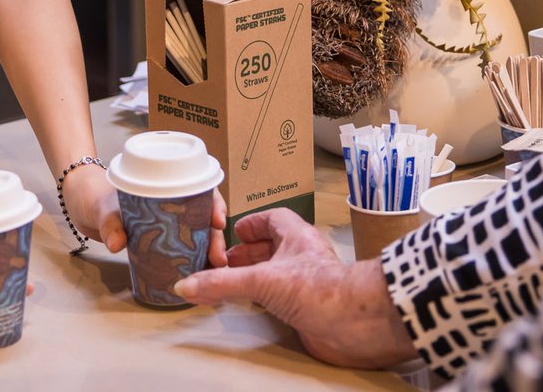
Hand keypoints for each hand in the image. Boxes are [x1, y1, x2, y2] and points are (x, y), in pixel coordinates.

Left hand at [62, 163, 228, 265]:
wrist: (80, 205)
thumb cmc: (93, 195)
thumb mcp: (101, 207)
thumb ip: (109, 224)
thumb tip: (117, 243)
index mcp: (163, 186)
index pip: (199, 189)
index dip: (213, 203)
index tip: (217, 221)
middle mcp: (170, 204)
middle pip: (202, 218)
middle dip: (215, 237)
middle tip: (218, 258)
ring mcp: (165, 223)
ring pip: (195, 236)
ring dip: (206, 252)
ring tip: (212, 271)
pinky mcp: (156, 241)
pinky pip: (178, 249)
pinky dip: (190, 260)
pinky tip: (197, 275)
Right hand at [172, 209, 416, 368]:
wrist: (355, 324)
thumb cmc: (321, 289)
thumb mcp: (262, 280)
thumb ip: (223, 283)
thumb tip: (187, 285)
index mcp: (296, 236)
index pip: (274, 218)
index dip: (253, 222)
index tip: (234, 229)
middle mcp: (302, 256)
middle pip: (272, 246)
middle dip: (247, 251)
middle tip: (222, 259)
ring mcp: (305, 282)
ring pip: (276, 272)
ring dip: (255, 275)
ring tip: (229, 280)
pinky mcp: (307, 307)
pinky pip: (279, 297)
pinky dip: (262, 299)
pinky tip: (249, 305)